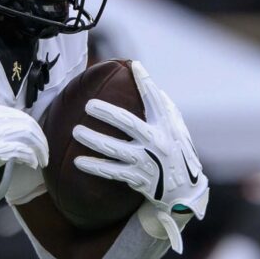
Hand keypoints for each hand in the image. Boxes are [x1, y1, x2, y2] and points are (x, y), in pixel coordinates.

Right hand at [0, 103, 47, 181]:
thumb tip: (7, 136)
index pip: (20, 117)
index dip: (33, 129)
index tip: (36, 142)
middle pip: (28, 125)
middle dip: (41, 140)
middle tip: (44, 154)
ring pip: (28, 136)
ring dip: (39, 150)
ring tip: (41, 161)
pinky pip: (21, 150)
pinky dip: (31, 157)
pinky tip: (32, 164)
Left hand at [71, 62, 207, 248]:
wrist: (183, 192)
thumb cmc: (176, 154)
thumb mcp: (177, 131)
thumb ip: (166, 110)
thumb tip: (151, 85)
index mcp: (167, 127)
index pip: (156, 100)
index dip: (146, 82)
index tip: (134, 66)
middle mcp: (157, 142)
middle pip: (128, 123)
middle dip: (107, 113)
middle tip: (88, 105)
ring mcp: (147, 161)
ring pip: (115, 149)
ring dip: (93, 140)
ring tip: (76, 131)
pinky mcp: (138, 178)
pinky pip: (111, 172)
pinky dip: (94, 167)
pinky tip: (78, 161)